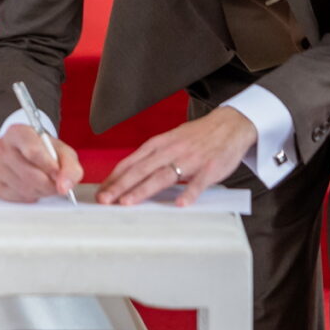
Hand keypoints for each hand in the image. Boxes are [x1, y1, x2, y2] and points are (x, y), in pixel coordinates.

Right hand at [0, 123, 82, 201]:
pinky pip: (16, 197)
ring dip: (40, 191)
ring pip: (24, 188)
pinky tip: (33, 188)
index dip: (49, 166)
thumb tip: (64, 186)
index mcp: (18, 133)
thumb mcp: (64, 152)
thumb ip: (70, 167)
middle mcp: (2, 147)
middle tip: (56, 182)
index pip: (32, 151)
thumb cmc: (45, 151)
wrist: (30, 152)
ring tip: (45, 183)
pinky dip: (29, 197)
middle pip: (29, 174)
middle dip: (48, 184)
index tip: (58, 173)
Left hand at [97, 107, 255, 205]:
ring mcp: (190, 159)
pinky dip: (190, 192)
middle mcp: (170, 150)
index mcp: (158, 144)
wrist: (229, 124)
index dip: (114, 178)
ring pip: (163, 176)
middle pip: (141, 170)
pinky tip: (181, 204)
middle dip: (120, 186)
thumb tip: (128, 175)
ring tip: (128, 202)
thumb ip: (151, 157)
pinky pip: (199, 182)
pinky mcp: (209, 168)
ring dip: (143, 189)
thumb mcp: (169, 141)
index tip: (100, 192)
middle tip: (105, 200)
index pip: (131, 162)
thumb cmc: (196, 136)